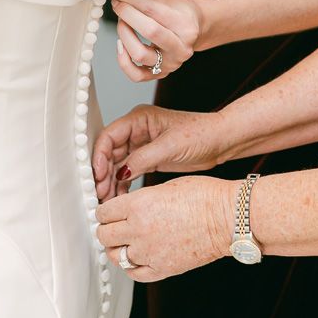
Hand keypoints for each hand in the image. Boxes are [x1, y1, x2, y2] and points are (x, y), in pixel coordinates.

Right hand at [91, 103, 227, 201]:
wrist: (221, 142)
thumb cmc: (200, 133)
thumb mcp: (170, 146)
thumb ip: (143, 158)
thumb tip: (121, 173)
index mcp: (139, 119)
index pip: (110, 135)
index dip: (99, 155)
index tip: (97, 174)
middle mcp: (137, 130)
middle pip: (110, 152)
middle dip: (103, 172)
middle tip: (100, 192)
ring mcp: (142, 145)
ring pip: (118, 164)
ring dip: (111, 181)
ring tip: (107, 199)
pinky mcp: (149, 159)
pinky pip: (129, 172)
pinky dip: (123, 184)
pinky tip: (120, 197)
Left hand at [96, 176, 235, 280]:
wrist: (228, 218)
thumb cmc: (204, 197)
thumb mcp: (164, 187)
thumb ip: (139, 200)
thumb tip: (124, 208)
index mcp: (138, 205)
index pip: (103, 212)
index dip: (105, 211)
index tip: (109, 212)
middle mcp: (139, 230)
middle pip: (104, 234)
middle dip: (108, 229)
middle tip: (115, 225)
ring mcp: (149, 252)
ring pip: (115, 256)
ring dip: (118, 247)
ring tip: (127, 240)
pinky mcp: (162, 269)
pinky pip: (133, 272)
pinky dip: (131, 265)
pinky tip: (137, 256)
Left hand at [110, 0, 201, 81]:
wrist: (195, 30)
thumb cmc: (181, 14)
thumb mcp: (167, 0)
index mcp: (186, 27)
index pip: (153, 10)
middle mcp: (181, 48)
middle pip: (150, 31)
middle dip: (127, 14)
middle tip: (117, 4)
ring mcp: (171, 64)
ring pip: (140, 54)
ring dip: (124, 35)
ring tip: (122, 23)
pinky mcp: (160, 74)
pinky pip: (136, 75)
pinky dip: (123, 61)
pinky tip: (121, 46)